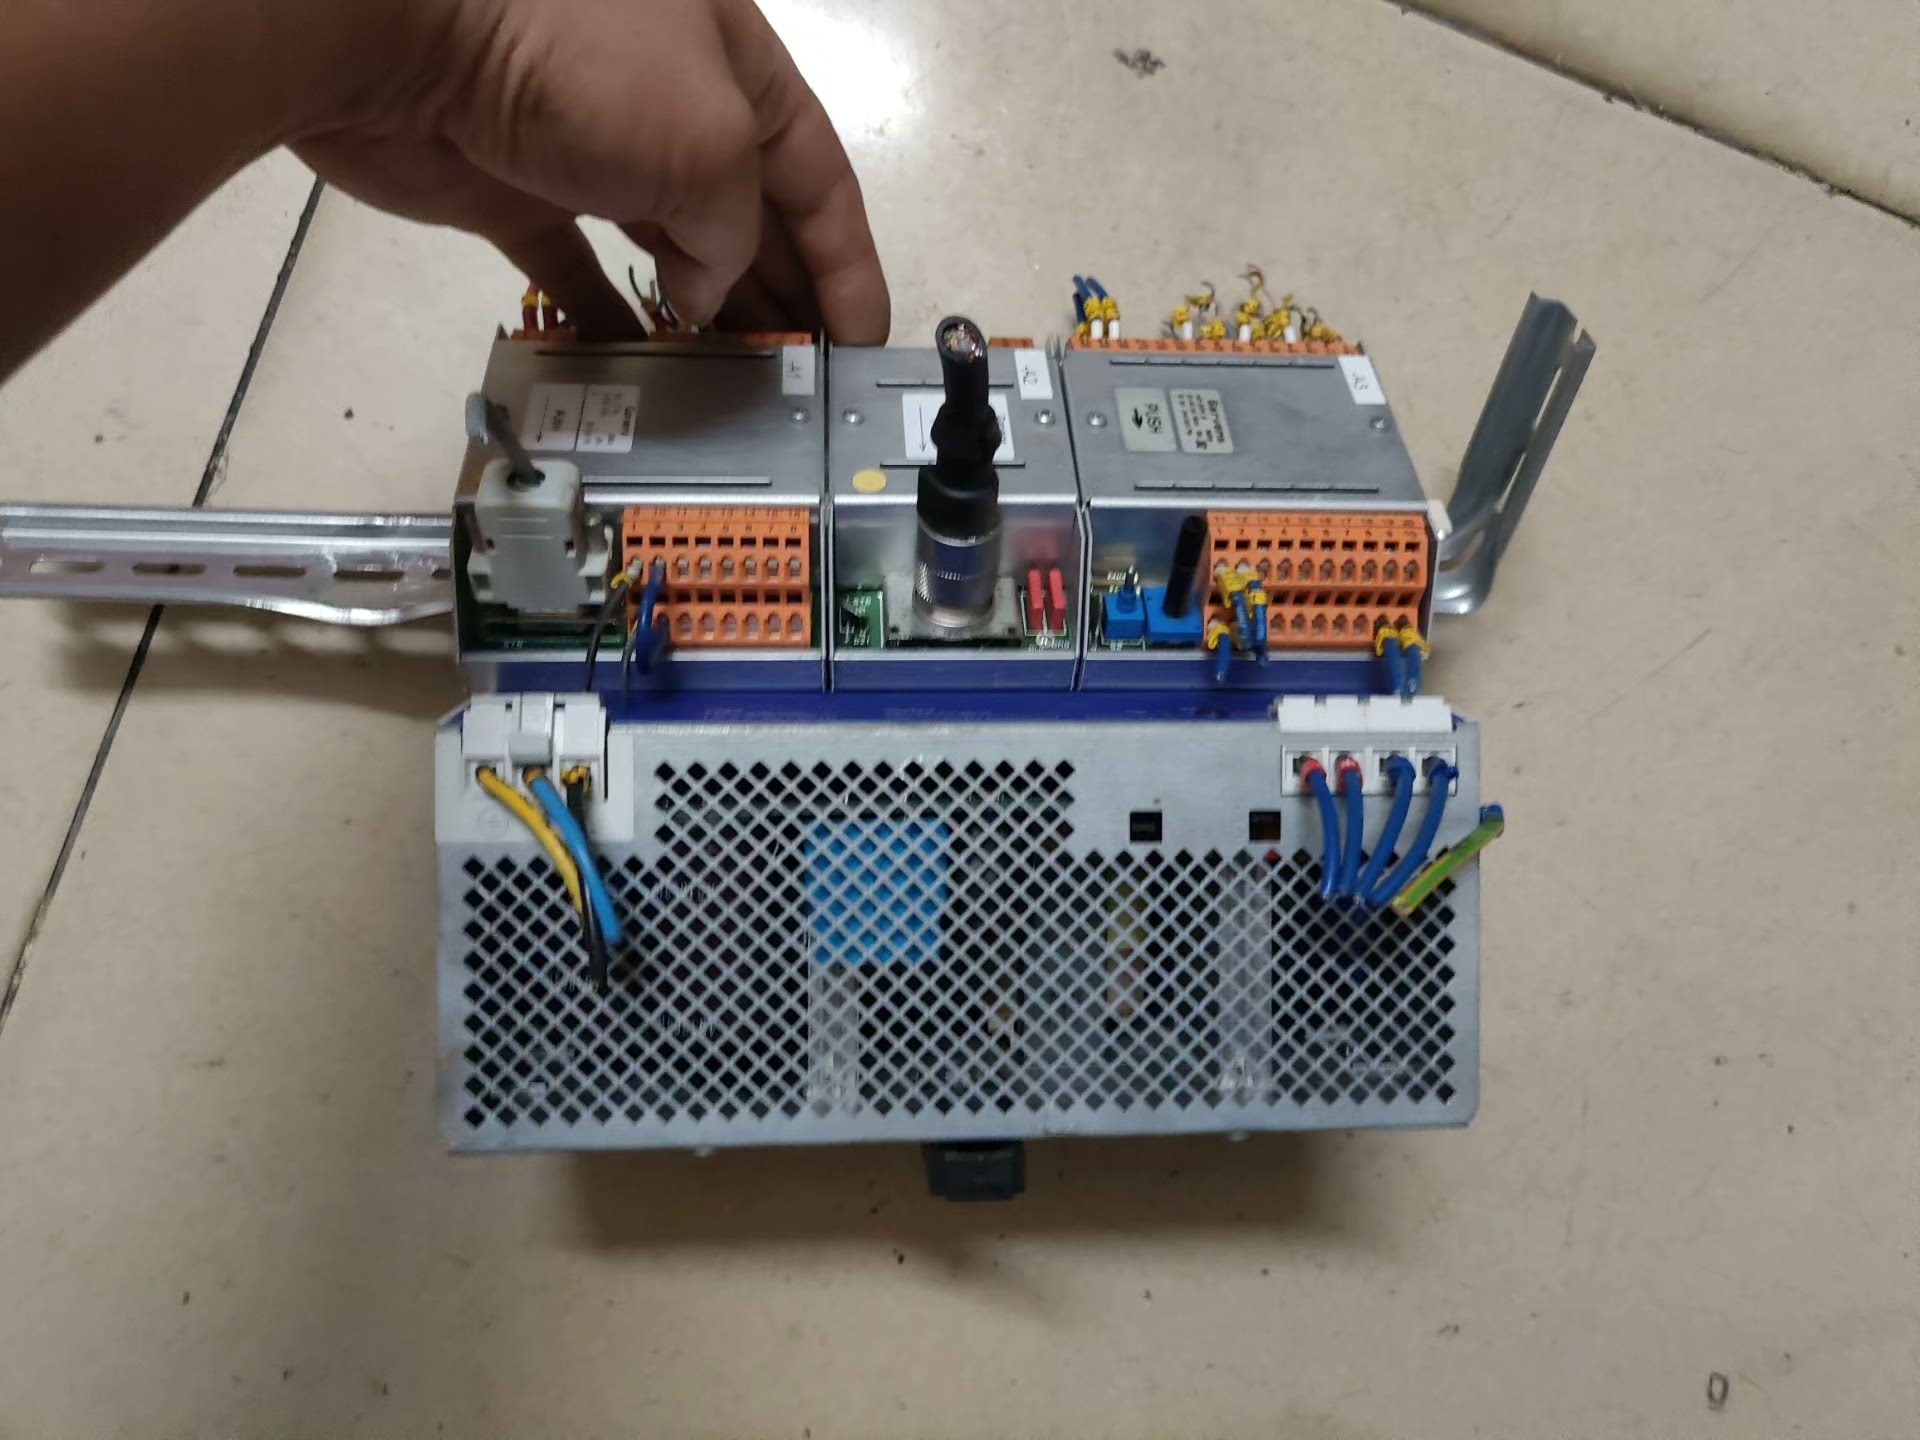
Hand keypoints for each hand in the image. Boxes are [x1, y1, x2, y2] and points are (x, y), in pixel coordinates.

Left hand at [294, 0, 889, 341]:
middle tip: (807, 383)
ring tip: (741, 389)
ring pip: (668, 245)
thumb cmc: (579, 57)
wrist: (396, 26)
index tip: (862, 342)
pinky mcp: (514, 189)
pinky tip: (640, 368)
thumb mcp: (708, 139)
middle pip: (749, 214)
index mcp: (736, 66)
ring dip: (707, 315)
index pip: (818, 173)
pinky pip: (577, 267)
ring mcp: (588, 147)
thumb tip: (706, 288)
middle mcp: (670, 103)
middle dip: (784, 296)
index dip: (847, 262)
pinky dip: (609, 317)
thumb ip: (736, 228)